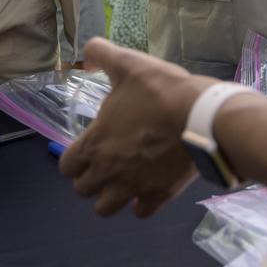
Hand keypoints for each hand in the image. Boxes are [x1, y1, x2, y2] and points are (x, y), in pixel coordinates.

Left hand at [60, 38, 214, 216]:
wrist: (201, 116)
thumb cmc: (160, 91)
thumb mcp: (128, 63)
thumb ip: (101, 54)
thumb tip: (86, 55)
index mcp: (95, 143)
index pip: (66, 166)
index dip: (74, 159)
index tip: (87, 149)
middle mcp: (108, 171)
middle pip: (83, 190)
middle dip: (90, 179)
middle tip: (105, 164)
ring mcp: (132, 187)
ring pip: (106, 208)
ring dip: (110, 197)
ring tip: (122, 181)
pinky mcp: (158, 196)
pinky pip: (141, 212)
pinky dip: (140, 204)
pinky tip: (147, 189)